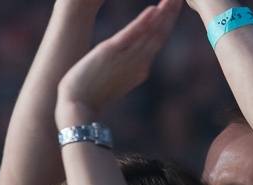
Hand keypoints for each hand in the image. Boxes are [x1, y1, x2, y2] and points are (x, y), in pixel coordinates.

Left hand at [55, 0, 182, 127]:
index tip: (174, 9)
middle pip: (159, 35)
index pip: (157, 42)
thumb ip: (126, 70)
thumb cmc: (92, 95)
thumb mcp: (115, 81)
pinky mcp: (110, 52)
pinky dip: (143, 22)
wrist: (78, 106)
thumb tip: (135, 69)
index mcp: (140, 69)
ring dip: (163, 14)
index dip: (167, 24)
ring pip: (150, 33)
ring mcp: (126, 58)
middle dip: (171, 15)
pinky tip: (153, 9)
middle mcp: (138, 63)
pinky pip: (131, 35)